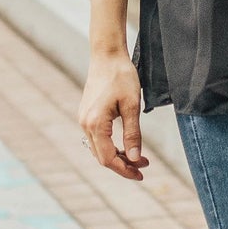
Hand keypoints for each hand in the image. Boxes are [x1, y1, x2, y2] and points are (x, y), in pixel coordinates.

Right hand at [79, 51, 148, 180]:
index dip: (125, 170)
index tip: (141, 173)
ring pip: (98, 148)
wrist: (107, 55)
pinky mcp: (86, 114)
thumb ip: (133, 134)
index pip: (108, 158)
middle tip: (143, 166)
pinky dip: (110, 145)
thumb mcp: (132, 105)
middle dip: (123, 165)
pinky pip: (97, 138)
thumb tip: (135, 159)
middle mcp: (85, 124)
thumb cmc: (122, 76)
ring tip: (137, 157)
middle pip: (102, 157)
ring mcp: (84, 119)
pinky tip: (125, 145)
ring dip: (117, 156)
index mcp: (95, 123)